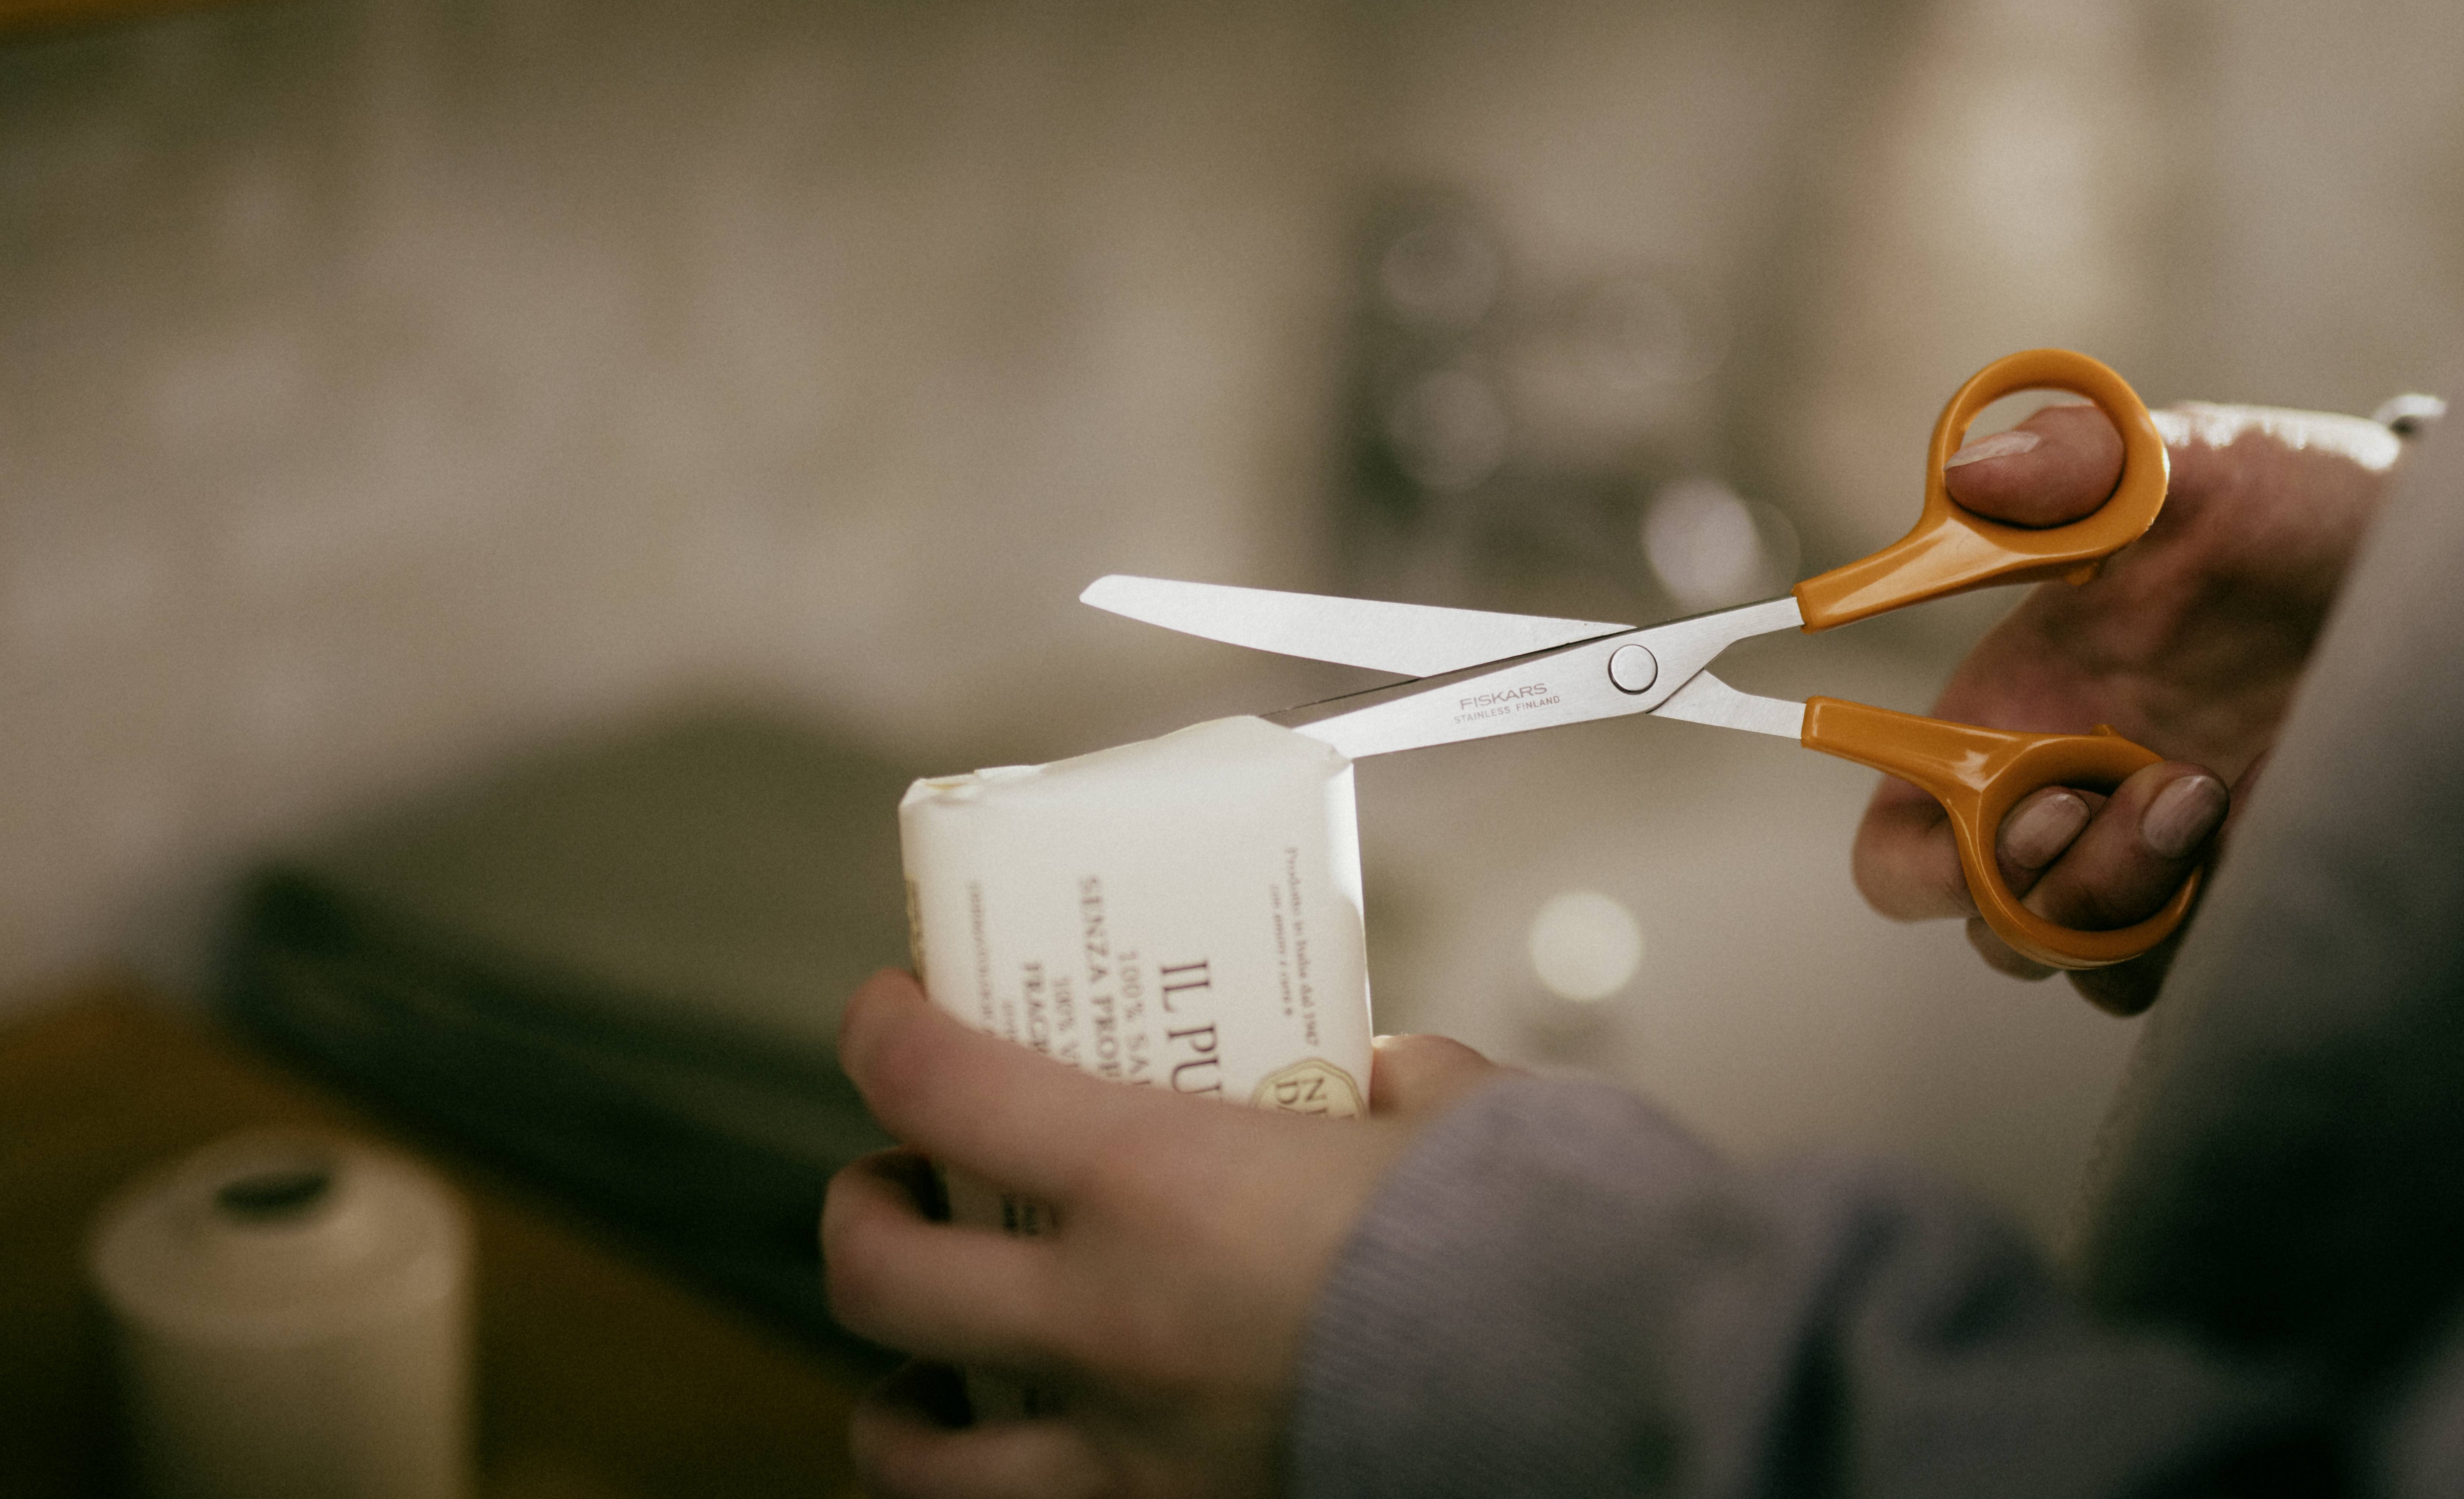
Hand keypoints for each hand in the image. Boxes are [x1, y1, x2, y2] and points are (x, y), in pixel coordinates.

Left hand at [825, 967, 1507, 1498]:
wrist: (1602, 1404)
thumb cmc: (1530, 1246)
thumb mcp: (1458, 1116)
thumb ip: (1401, 1085)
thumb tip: (1383, 1081)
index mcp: (1162, 1189)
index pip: (944, 1087)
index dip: (884, 1035)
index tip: (885, 1012)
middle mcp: (1113, 1329)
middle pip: (876, 1274)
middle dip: (861, 1214)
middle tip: (896, 1183)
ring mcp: (1133, 1461)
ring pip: (915, 1454)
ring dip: (900, 1397)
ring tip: (926, 1362)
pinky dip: (1007, 1493)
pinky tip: (1032, 1459)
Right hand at [1852, 400, 2401, 1013]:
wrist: (2446, 569)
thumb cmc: (2301, 509)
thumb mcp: (2196, 463)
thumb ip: (2079, 461)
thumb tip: (1970, 477)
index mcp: (2017, 713)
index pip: (1906, 840)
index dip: (1922, 866)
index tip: (2015, 810)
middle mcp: (2072, 799)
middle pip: (1995, 924)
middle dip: (2058, 882)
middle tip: (2160, 785)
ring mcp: (2158, 862)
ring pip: (2089, 964)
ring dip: (2134, 903)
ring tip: (2215, 796)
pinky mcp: (2241, 900)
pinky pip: (2186, 975)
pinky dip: (2207, 933)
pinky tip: (2264, 834)